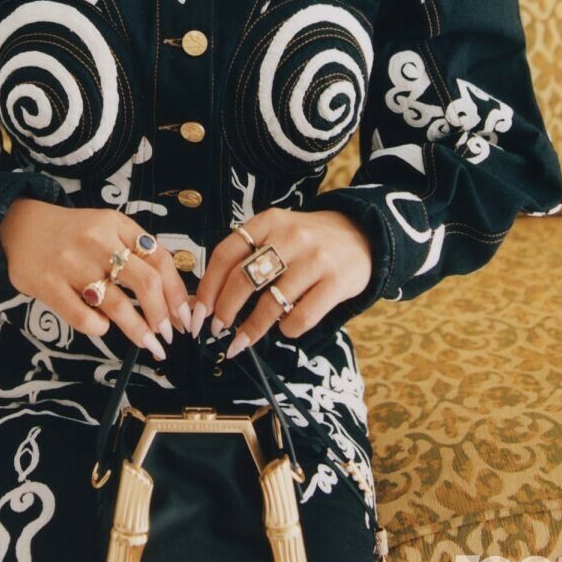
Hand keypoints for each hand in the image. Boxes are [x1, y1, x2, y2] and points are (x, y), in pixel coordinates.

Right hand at [0, 198, 193, 358]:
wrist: (19, 226)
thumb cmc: (71, 234)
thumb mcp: (106, 228)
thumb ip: (134, 252)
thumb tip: (171, 295)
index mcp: (116, 224)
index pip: (159, 258)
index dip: (177, 292)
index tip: (185, 316)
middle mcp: (98, 241)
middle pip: (146, 282)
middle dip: (163, 315)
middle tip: (168, 335)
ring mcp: (72, 264)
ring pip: (117, 304)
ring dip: (138, 330)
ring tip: (149, 344)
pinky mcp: (49, 286)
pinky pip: (83, 317)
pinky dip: (99, 328)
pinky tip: (103, 328)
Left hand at [189, 208, 374, 356]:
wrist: (362, 235)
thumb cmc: (308, 242)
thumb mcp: (277, 234)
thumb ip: (247, 258)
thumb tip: (208, 299)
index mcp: (268, 221)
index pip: (225, 254)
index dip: (208, 287)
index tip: (199, 312)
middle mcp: (290, 236)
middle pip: (243, 279)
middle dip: (225, 311)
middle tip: (218, 330)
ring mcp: (315, 259)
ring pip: (271, 303)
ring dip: (252, 329)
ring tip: (242, 341)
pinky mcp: (336, 282)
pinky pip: (301, 317)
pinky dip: (287, 330)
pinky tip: (285, 328)